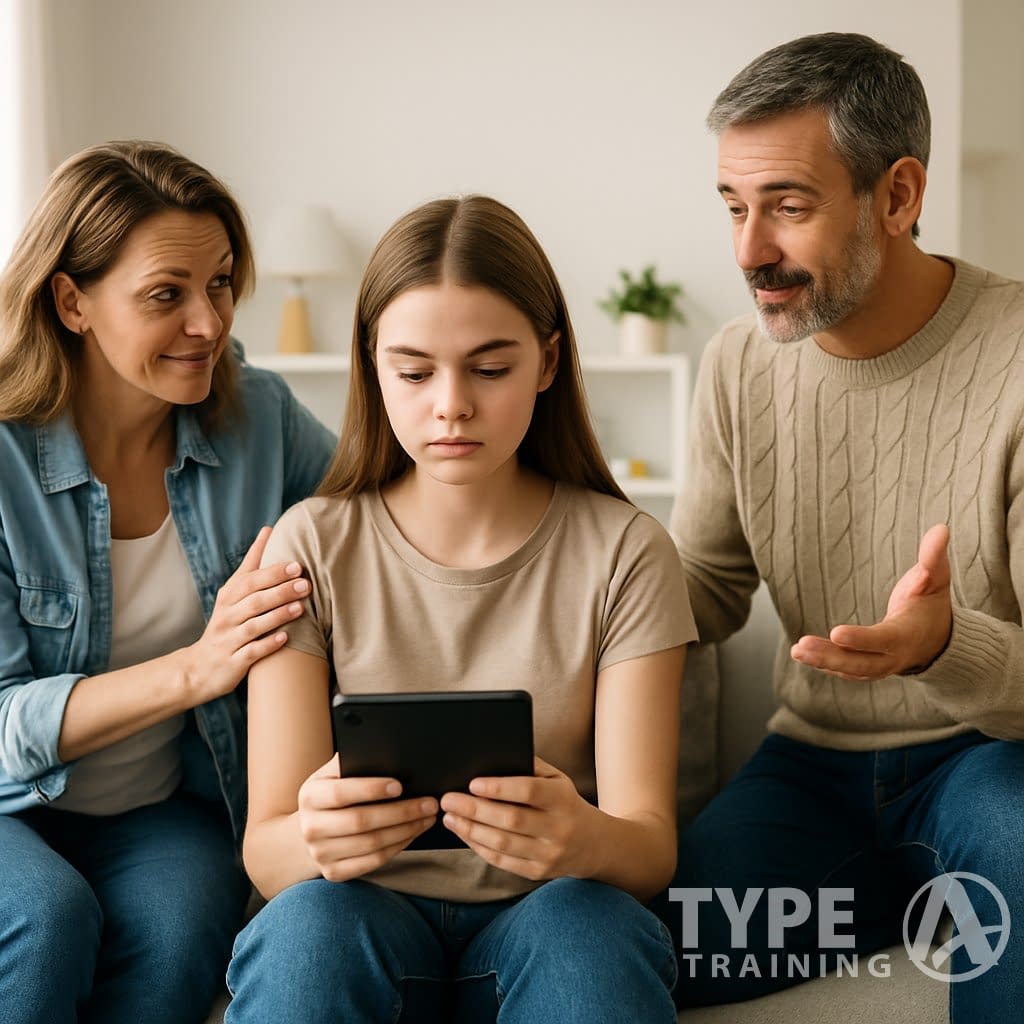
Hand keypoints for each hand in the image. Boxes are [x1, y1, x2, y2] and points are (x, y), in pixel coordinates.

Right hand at [181, 526, 312, 700]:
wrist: (199, 667)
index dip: (272, 571)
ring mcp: (228, 639)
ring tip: (301, 607)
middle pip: (253, 600)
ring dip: (277, 616)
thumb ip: (253, 563)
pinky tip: (285, 638)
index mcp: (229, 596)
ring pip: (253, 625)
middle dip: (280, 591)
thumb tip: (269, 529)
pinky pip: (251, 652)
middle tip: (305, 583)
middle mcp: (226, 615)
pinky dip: (268, 645)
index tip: (296, 564)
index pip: (250, 580)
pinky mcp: (233, 662)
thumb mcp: (234, 591)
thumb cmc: (226, 622)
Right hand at [297, 755, 437, 881]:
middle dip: (401, 812)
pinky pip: (373, 862)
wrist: (312, 828)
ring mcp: (320, 853)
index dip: (371, 789)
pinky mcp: (334, 872)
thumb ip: (356, 762)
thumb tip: (390, 753)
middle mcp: (311, 826)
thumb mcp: (335, 774)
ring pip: (371, 844)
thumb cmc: (333, 793)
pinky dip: (397, 847)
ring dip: (406, 830)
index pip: (340, 792)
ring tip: (427, 817)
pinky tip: (412, 833)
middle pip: (360, 821)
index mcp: (310, 795)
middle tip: (429, 803)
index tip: (399, 785)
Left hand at [439, 757, 597, 881]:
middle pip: (510, 820)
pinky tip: (465, 834)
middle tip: (448, 799)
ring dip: (470, 830)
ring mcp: (549, 854)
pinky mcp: (538, 872)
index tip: (472, 783)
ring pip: (503, 843)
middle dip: (474, 809)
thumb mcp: (557, 779)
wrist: (593, 844)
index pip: (529, 791)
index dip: (499, 788)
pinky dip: (479, 847)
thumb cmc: (564, 802)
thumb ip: (530, 766)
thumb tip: (493, 758)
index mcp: (562, 799)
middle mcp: (559, 828)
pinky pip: (502, 861)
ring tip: (450, 817)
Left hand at [790, 523, 952, 679]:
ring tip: (796, 650)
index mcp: (907, 636)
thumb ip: (933, 556)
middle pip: (862, 664)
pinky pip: (845, 670)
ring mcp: (881, 666)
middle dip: (832, 657)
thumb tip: (940, 528)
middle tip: (801, 646)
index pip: (882, 639)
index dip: (861, 639)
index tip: (835, 632)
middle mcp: (894, 657)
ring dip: (822, 661)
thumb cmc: (931, 603)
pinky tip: (801, 654)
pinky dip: (825, 664)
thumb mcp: (936, 578)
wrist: (938, 638)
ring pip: (850, 669)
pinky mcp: (868, 667)